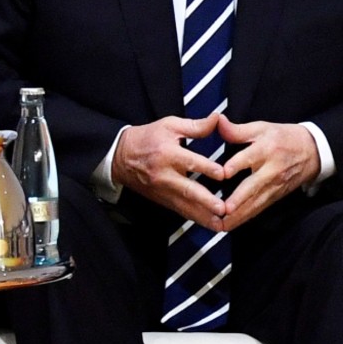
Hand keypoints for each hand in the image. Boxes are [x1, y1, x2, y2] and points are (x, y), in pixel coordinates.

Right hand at [111, 115, 226, 229]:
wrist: (120, 156)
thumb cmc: (148, 138)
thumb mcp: (170, 125)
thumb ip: (196, 126)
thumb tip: (218, 118)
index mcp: (167, 153)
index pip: (190, 162)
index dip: (206, 168)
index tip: (223, 174)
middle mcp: (164, 175)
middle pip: (187, 189)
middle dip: (206, 201)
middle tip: (223, 209)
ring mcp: (162, 190)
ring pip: (185, 206)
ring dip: (204, 216)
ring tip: (221, 225)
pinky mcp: (162, 200)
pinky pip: (180, 211)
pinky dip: (195, 219)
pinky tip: (210, 225)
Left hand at [217, 118, 319, 230]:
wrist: (313, 150)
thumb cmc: (284, 137)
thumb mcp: (262, 127)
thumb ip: (237, 129)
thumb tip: (218, 121)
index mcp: (266, 148)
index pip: (250, 157)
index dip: (237, 164)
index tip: (224, 173)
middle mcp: (271, 169)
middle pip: (254, 185)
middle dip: (239, 199)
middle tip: (224, 209)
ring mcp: (275, 185)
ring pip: (256, 202)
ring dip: (240, 215)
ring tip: (222, 225)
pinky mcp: (276, 195)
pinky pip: (259, 208)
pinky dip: (245, 218)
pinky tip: (231, 225)